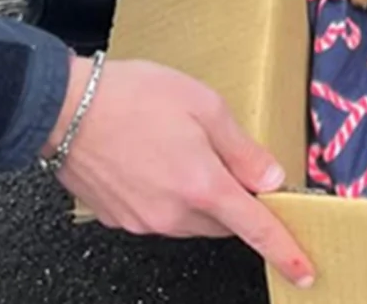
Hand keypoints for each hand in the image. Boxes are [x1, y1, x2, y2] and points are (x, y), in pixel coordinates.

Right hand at [44, 57, 315, 288]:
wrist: (62, 106)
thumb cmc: (132, 97)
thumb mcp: (205, 106)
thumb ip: (242, 149)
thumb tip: (270, 179)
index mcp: (203, 188)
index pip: (256, 229)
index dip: (284, 251)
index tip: (304, 270)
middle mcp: (173, 215)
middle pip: (224, 222)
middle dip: (233, 199)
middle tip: (222, 159)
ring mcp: (143, 221)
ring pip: (192, 221)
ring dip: (199, 197)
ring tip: (179, 149)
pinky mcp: (118, 219)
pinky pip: (160, 215)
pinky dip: (168, 195)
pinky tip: (154, 160)